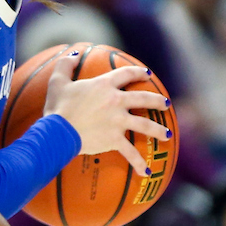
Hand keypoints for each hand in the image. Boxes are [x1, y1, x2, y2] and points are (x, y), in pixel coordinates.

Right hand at [43, 52, 172, 176]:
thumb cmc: (57, 106)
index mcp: (104, 85)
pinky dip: (139, 163)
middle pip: (143, 98)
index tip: (147, 74)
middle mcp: (116, 101)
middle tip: (166, 104)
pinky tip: (147, 171)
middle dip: (157, 100)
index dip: (138, 72)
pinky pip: (130, 153)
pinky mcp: (114, 139)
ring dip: (158, 130)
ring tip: (168, 135)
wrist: (58, 131)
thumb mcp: (57, 81)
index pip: (127, 74)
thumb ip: (65, 65)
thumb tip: (73, 54)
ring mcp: (118, 121)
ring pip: (145, 124)